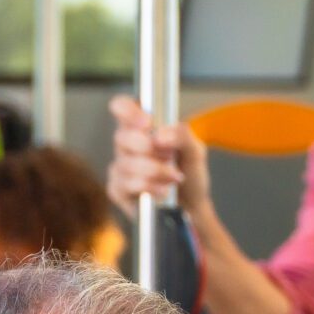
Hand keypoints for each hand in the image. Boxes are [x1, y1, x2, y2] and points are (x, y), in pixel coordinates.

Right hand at [107, 95, 211, 218]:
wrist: (191, 207)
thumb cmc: (190, 174)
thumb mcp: (195, 151)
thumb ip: (182, 136)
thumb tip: (160, 135)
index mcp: (142, 126)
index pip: (121, 107)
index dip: (128, 111)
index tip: (147, 123)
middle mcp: (127, 144)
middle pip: (121, 137)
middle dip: (149, 148)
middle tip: (169, 156)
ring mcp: (120, 167)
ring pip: (126, 164)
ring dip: (155, 171)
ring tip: (173, 177)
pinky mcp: (118, 190)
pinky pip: (127, 185)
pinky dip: (149, 187)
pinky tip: (162, 191)